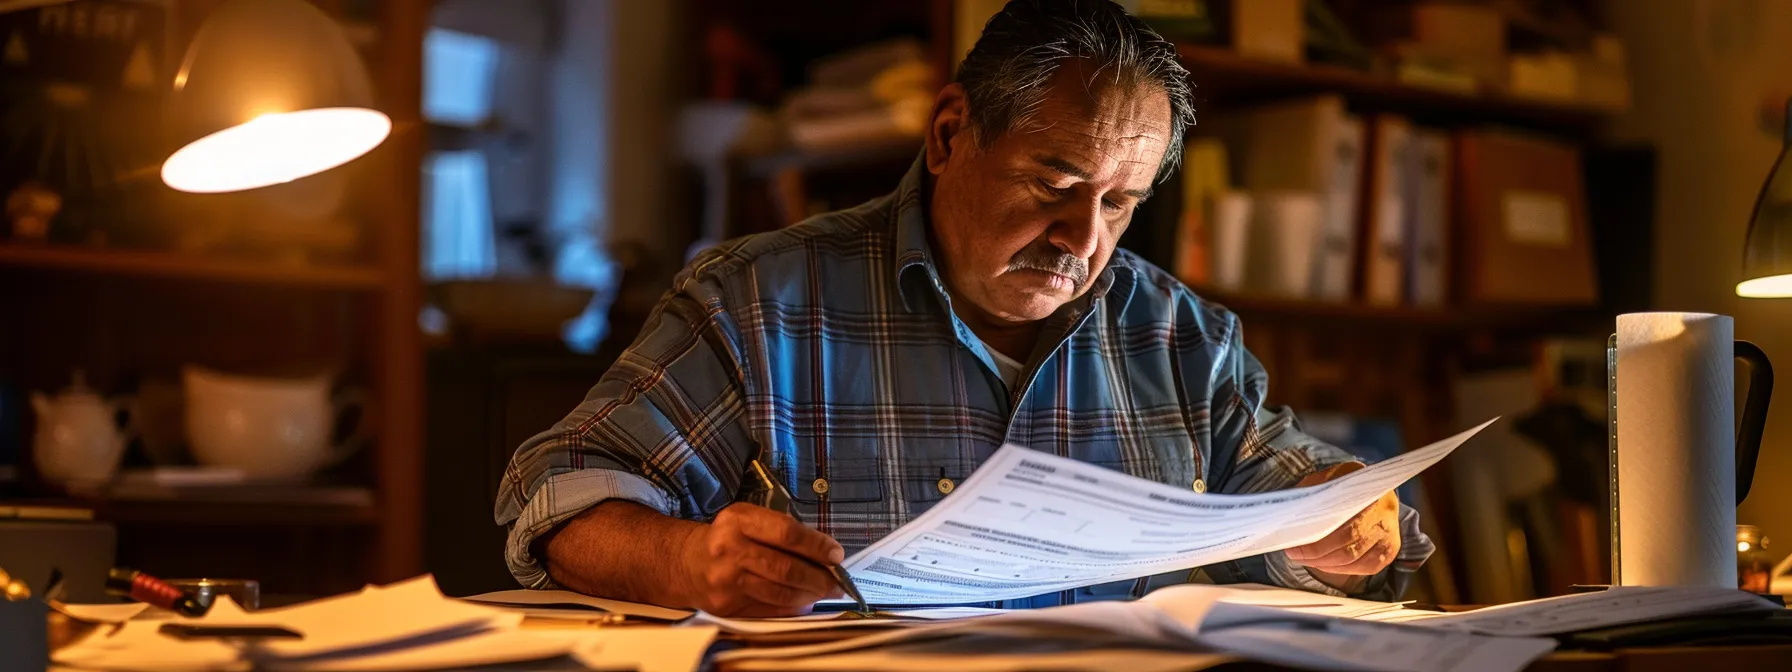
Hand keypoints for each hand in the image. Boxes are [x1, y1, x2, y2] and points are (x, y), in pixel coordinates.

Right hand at [674, 503, 845, 616]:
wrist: (686, 563)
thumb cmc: (726, 538)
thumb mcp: (748, 519)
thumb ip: (782, 530)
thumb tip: (824, 553)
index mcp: (738, 520)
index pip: (787, 533)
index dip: (816, 545)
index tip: (836, 554)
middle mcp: (730, 549)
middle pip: (786, 568)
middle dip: (819, 577)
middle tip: (837, 582)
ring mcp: (727, 581)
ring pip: (780, 592)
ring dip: (809, 594)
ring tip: (824, 592)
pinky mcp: (727, 605)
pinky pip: (769, 609)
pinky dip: (792, 607)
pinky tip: (804, 602)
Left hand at [1284, 463, 1400, 583]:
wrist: (1373, 486)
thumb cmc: (1346, 484)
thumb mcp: (1327, 478)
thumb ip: (1310, 493)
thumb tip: (1287, 516)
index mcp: (1369, 493)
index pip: (1343, 527)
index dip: (1317, 543)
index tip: (1293, 547)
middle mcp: (1385, 514)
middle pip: (1349, 548)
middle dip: (1317, 555)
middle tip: (1295, 555)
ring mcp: (1390, 535)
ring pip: (1355, 560)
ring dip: (1326, 564)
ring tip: (1306, 559)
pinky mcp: (1389, 550)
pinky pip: (1364, 567)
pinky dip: (1341, 569)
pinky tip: (1324, 563)